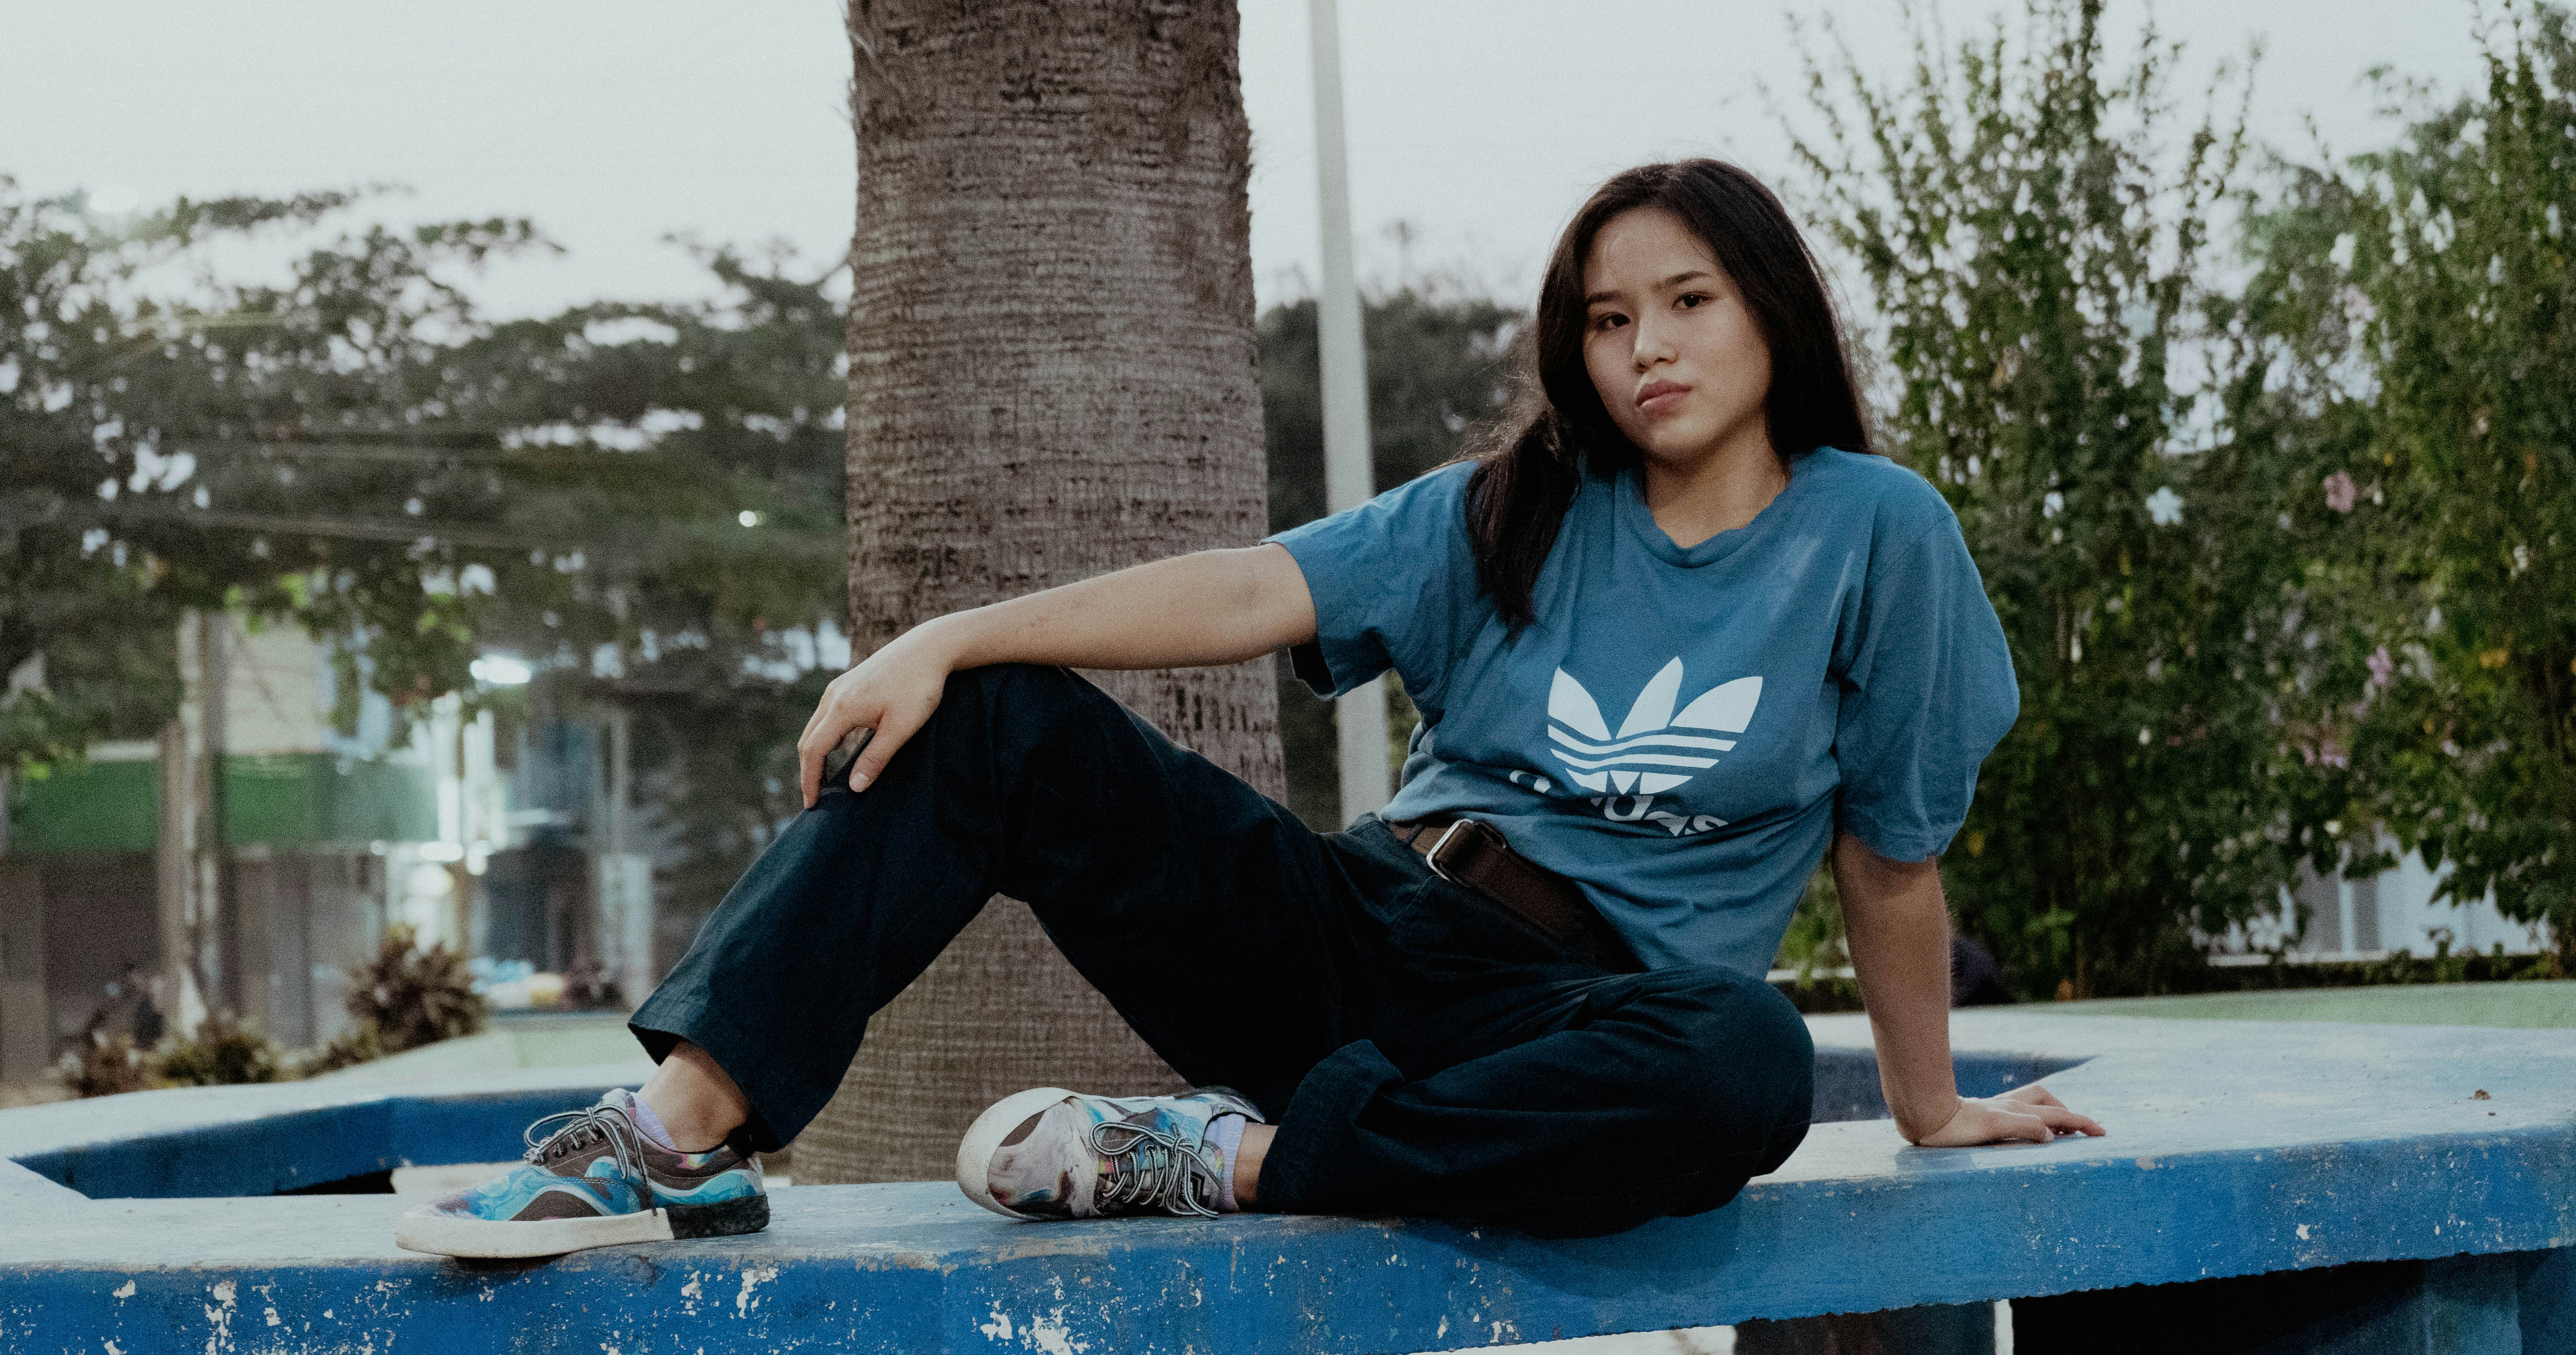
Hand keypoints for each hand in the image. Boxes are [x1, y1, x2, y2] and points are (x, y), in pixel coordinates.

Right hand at [795, 625, 955, 806]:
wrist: (929, 647)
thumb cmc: (919, 687)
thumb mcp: (901, 727)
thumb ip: (876, 758)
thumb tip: (855, 788)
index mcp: (842, 707)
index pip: (814, 751)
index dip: (809, 780)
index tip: (812, 804)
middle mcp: (834, 695)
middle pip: (808, 740)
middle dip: (808, 770)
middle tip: (814, 797)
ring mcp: (839, 687)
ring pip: (816, 727)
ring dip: (815, 754)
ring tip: (823, 779)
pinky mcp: (849, 683)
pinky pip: (827, 716)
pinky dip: (825, 737)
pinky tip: (837, 749)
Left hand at [1910, 1083, 2104, 1146]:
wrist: (1927, 1118)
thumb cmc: (1956, 1127)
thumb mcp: (1994, 1128)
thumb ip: (2026, 1128)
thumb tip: (2053, 1135)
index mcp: (2017, 1110)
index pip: (2059, 1115)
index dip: (2082, 1123)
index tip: (2102, 1133)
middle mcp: (2010, 1106)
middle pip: (2050, 1104)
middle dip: (2071, 1115)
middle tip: (2086, 1130)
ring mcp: (1998, 1108)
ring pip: (2035, 1103)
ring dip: (2052, 1112)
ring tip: (2063, 1129)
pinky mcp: (1986, 1114)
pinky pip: (2019, 1111)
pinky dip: (2033, 1116)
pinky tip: (2029, 1126)